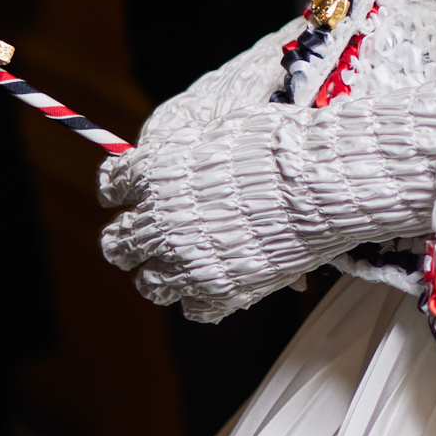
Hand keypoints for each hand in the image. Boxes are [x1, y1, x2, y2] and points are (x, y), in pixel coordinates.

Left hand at [96, 27, 435, 322]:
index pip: (112, 185)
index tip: (125, 194)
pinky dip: (199, 296)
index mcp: (155, 172)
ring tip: (178, 264)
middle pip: (118, 243)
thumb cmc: (281, 144)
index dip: (120, 189)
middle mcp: (160, 222)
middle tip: (143, 238)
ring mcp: (187, 262)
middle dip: (128, 239)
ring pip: (148, 283)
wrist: (323, 181)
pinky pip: (191, 307)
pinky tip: (215, 278)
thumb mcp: (224, 128)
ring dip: (159, 272)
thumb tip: (174, 156)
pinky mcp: (218, 293)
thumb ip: (187, 151)